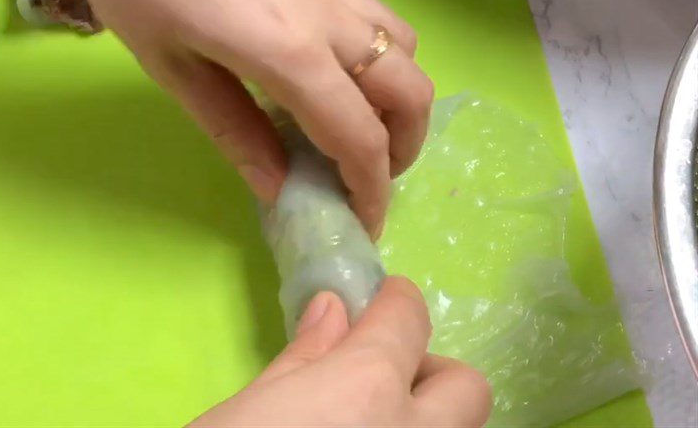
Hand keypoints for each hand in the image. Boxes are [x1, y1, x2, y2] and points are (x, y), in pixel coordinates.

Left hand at [40, 0, 432, 236]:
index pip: (360, 137)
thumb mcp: (169, 61)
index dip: (370, 191)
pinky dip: (380, 59)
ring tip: (353, 125)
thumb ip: (231, 127)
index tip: (364, 227)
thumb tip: (277, 186)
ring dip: (399, 99)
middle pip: (412, 92)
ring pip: (406, 49)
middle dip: (404, 148)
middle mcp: (330, 20)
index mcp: (291, 53)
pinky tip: (327, 69)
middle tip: (362, 177)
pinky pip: (378, 19)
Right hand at [190, 277, 491, 427]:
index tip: (379, 302)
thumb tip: (332, 309)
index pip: (409, 318)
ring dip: (423, 424)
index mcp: (369, 388)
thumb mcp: (250, 408)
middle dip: (428, 373)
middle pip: (466, 388)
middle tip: (376, 385)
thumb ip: (305, 357)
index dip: (395, 301)